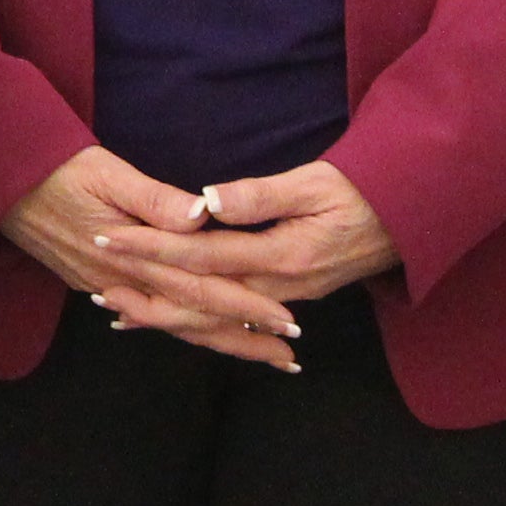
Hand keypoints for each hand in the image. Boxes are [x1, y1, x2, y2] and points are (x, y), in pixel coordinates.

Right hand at [0, 149, 292, 363]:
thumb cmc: (55, 168)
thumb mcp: (106, 172)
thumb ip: (154, 199)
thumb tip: (200, 217)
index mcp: (135, 256)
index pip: (203, 288)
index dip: (248, 308)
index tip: (288, 324)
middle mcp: (123, 282)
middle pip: (194, 319)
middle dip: (243, 340)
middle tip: (288, 359)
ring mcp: (107, 288)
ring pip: (173, 322)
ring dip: (216, 339)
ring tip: (257, 352)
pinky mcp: (95, 284)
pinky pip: (147, 317)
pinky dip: (177, 328)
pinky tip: (195, 334)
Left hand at [114, 163, 399, 367]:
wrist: (409, 222)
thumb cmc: (363, 193)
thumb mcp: (316, 183)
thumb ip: (261, 196)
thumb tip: (208, 201)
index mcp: (280, 257)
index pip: (200, 255)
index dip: (150, 245)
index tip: (108, 234)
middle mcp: (277, 289)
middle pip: (197, 299)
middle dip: (144, 291)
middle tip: (96, 284)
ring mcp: (281, 300)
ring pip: (211, 318)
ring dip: (163, 314)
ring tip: (115, 309)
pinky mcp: (283, 300)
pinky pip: (229, 319)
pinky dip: (193, 322)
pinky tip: (166, 319)